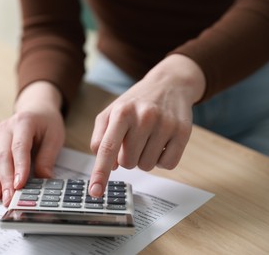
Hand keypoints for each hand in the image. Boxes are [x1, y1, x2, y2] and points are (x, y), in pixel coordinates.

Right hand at [0, 81, 64, 205]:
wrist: (36, 109)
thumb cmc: (46, 123)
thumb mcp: (54, 137)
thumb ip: (47, 158)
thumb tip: (44, 179)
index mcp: (23, 122)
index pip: (19, 147)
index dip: (19, 167)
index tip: (20, 185)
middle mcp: (5, 128)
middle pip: (2, 156)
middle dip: (5, 179)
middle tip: (8, 198)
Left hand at [88, 54, 205, 196]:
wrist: (169, 84)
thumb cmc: (135, 103)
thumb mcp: (111, 112)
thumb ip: (100, 138)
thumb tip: (109, 166)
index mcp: (122, 112)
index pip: (107, 148)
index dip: (100, 173)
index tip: (94, 192)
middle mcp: (144, 117)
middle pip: (127, 163)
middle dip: (127, 157)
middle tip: (133, 139)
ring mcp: (166, 124)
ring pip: (147, 166)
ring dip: (144, 159)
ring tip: (147, 138)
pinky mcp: (183, 132)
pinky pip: (168, 165)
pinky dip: (162, 160)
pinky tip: (161, 143)